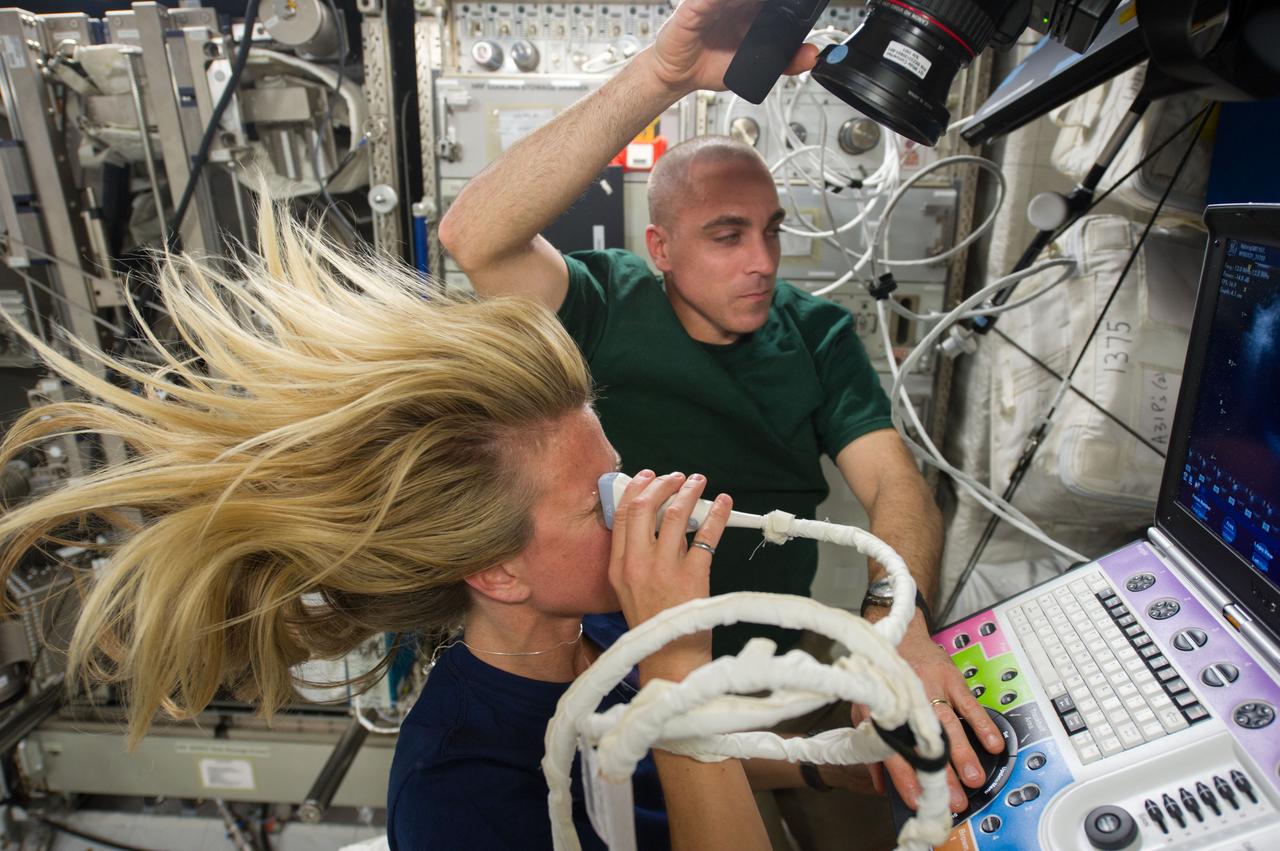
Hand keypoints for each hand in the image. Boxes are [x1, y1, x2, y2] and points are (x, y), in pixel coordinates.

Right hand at [608, 470, 732, 680]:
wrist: (670, 658)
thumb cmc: (653, 623)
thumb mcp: (629, 589)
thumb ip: (637, 557)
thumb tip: (658, 522)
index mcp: (618, 567)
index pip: (623, 516)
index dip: (636, 489)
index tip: (647, 477)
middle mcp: (637, 565)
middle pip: (646, 508)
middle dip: (663, 484)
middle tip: (676, 477)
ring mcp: (665, 570)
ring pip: (676, 515)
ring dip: (689, 492)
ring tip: (698, 483)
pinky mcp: (693, 577)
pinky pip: (706, 537)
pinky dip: (717, 515)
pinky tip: (724, 504)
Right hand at [646, 0, 817, 95]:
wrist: (680, 76)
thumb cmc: (712, 64)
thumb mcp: (757, 67)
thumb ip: (785, 61)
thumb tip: (811, 55)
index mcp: (751, 10)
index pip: (774, 0)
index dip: (787, 0)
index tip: (804, 0)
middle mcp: (734, 2)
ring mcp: (714, 2)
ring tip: (761, 5)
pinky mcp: (695, 7)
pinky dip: (721, 0)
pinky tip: (735, 4)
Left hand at [857, 611, 1005, 812]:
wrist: (898, 632)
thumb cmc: (881, 675)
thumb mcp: (866, 709)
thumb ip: (872, 747)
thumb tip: (880, 786)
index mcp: (884, 710)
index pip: (893, 750)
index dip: (905, 777)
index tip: (917, 799)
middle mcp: (907, 699)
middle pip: (925, 741)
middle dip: (941, 773)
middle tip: (953, 799)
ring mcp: (931, 687)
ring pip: (949, 725)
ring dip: (964, 754)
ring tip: (975, 779)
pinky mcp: (951, 678)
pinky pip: (969, 704)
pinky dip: (983, 724)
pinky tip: (994, 743)